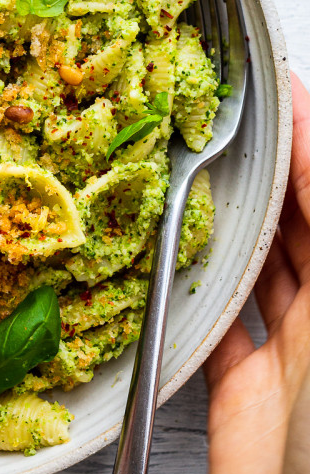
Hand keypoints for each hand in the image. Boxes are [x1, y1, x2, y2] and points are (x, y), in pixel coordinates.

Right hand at [205, 72, 309, 473]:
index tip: (275, 81)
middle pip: (303, 221)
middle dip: (269, 166)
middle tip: (219, 110)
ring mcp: (290, 355)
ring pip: (259, 264)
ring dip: (232, 219)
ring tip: (193, 164)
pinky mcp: (242, 392)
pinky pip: (217, 322)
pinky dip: (197, 285)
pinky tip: (175, 251)